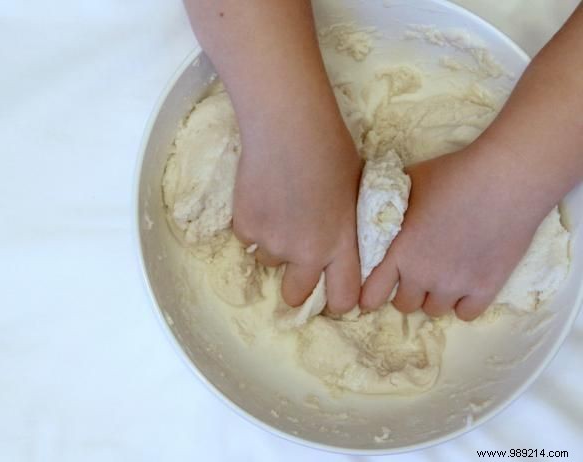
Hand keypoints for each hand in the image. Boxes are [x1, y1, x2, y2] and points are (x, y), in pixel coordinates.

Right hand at [233, 103, 361, 313]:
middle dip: (295, 287)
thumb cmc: (333, 151)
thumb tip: (341, 234)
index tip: (333, 293)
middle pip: (294, 295)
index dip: (339, 301)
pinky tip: (261, 194)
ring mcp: (273, 242)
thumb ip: (346, 225)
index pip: (343, 299)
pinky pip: (248, 237)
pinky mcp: (245, 227)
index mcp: (341, 246)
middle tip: (294, 262)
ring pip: (268, 260)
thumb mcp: (355, 192)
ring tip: (279, 208)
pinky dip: (253, 222)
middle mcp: (307, 254)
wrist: (290, 129)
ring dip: (273, 244)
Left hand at [360, 145, 545, 319]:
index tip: (376, 292)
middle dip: (408, 292)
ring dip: (435, 297)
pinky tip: (467, 285)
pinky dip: (464, 303)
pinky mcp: (486, 288)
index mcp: (398, 252)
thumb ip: (390, 206)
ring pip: (435, 310)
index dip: (371, 295)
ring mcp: (454, 285)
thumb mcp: (408, 185)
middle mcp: (422, 275)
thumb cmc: (453, 175)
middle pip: (405, 305)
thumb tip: (378, 208)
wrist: (505, 180)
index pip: (372, 293)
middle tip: (418, 274)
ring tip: (444, 276)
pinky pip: (466, 314)